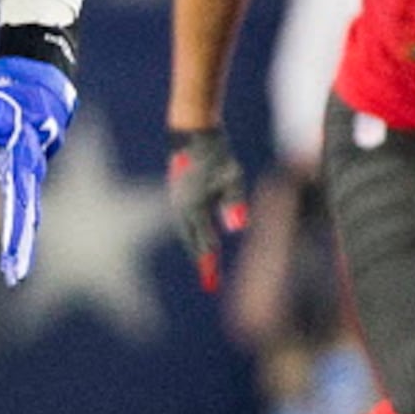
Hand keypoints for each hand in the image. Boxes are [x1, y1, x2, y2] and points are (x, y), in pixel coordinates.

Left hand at [0, 56, 76, 285]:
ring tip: (14, 272)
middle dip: (21, 248)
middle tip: (14, 276)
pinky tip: (15, 250)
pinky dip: (19, 227)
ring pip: (27, 215)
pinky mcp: (24, 173)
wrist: (37, 88)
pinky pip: (22, 205)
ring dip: (21, 243)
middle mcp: (31, 173)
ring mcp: (30, 174)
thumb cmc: (9, 101)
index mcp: (23, 164)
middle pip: (26, 217)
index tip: (11, 256)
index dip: (15, 233)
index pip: (18, 206)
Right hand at [166, 127, 249, 292]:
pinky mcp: (178, 193)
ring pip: (186, 230)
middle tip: (209, 279)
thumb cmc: (216, 154)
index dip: (209, 261)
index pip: (203, 240)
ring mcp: (177, 200)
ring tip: (204, 262)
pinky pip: (185, 220)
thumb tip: (237, 228)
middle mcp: (181, 207)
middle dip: (201, 258)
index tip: (212, 281)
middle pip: (191, 239)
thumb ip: (234, 204)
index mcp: (194, 207)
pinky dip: (192, 232)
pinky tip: (197, 236)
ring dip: (195, 246)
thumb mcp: (232, 177)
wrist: (192, 132)